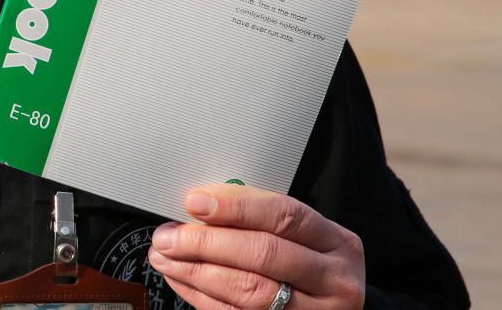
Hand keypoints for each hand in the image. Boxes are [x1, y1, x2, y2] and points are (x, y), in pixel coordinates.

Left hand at [147, 183, 364, 309]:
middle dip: (207, 242)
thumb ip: (260, 218)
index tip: (195, 202)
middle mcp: (332, 280)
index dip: (236, 207)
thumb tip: (200, 205)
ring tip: (166, 258)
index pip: (284, 215)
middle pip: (263, 254)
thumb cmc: (310, 263)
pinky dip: (202, 297)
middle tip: (169, 236)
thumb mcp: (303, 236)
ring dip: (197, 272)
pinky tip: (181, 280)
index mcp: (336, 242)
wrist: (333, 308)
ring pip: (249, 290)